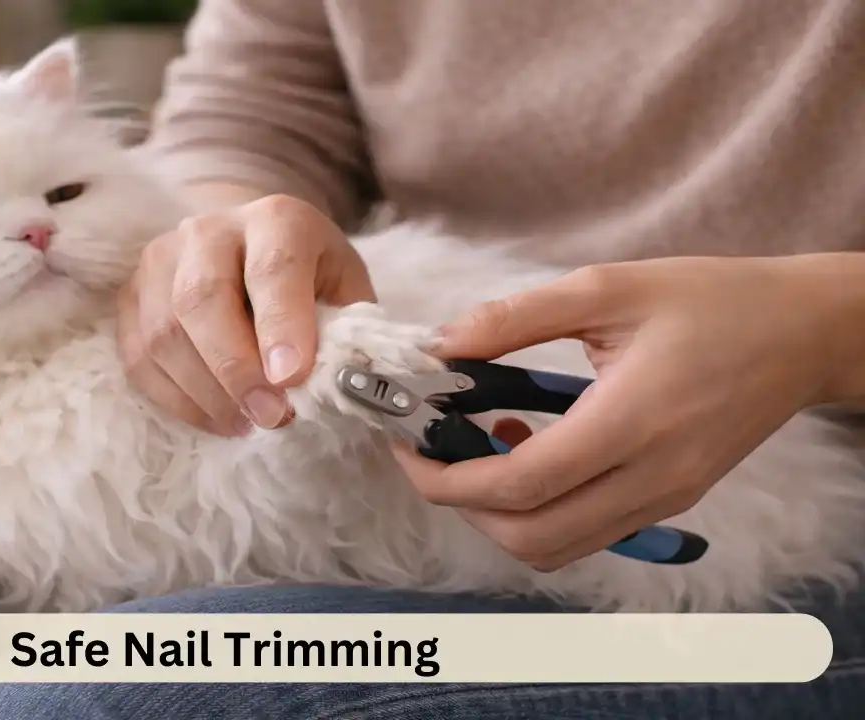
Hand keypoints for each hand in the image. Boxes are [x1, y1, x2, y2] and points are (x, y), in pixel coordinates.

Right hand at [117, 194, 373, 435]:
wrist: (251, 245)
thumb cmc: (308, 276)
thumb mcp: (344, 288)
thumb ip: (345, 330)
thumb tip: (340, 386)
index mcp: (276, 219)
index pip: (272, 268)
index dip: (281, 325)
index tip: (293, 378)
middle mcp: (208, 230)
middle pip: (201, 298)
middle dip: (235, 369)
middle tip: (270, 417)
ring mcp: (160, 260)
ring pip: (163, 333)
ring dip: (206, 393)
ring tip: (248, 423)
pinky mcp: (130, 296)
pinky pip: (138, 357)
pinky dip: (177, 400)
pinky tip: (217, 418)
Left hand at [391, 255, 860, 570]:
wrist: (804, 334)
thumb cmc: (711, 300)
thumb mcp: (607, 287)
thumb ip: (516, 317)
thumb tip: (440, 346)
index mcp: (632, 422)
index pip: (518, 486)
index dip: (447, 478)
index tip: (408, 446)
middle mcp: (650, 479)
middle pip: (530, 538)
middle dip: (463, 506)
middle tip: (433, 454)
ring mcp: (663, 500)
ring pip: (556, 548)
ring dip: (499, 516)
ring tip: (479, 451)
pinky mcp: (670, 503)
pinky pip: (586, 534)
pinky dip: (539, 512)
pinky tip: (529, 453)